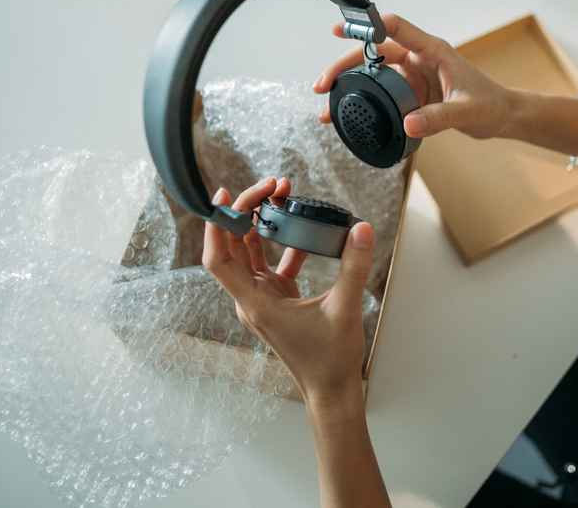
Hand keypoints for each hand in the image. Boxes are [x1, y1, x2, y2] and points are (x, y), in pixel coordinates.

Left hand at [202, 177, 374, 402]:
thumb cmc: (330, 361)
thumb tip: (360, 230)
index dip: (217, 226)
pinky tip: (303, 228)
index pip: (219, 259)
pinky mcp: (277, 299)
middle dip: (247, 211)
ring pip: (250, 252)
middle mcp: (252, 299)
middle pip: (233, 246)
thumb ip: (353, 267)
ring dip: (263, 223)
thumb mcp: (345, 309)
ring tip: (281, 195)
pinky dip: (284, 243)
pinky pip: (272, 263)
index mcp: (256, 304)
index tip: (225, 197)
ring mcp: (263, 298)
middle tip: (270, 186)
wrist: (331, 390)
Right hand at [312, 13, 512, 139]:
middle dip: (345, 64)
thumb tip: (410, 124)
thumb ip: (439, 117)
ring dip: (349, 83)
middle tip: (323, 83)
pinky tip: (347, 111)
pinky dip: (363, 99)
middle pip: (374, 51)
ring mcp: (413, 74)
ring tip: (327, 100)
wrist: (500, 117)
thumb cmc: (490, 105)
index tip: (343, 29)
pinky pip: (381, 91)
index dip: (368, 25)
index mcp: (433, 50)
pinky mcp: (411, 91)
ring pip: (373, 72)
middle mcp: (419, 58)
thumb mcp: (466, 112)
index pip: (396, 28)